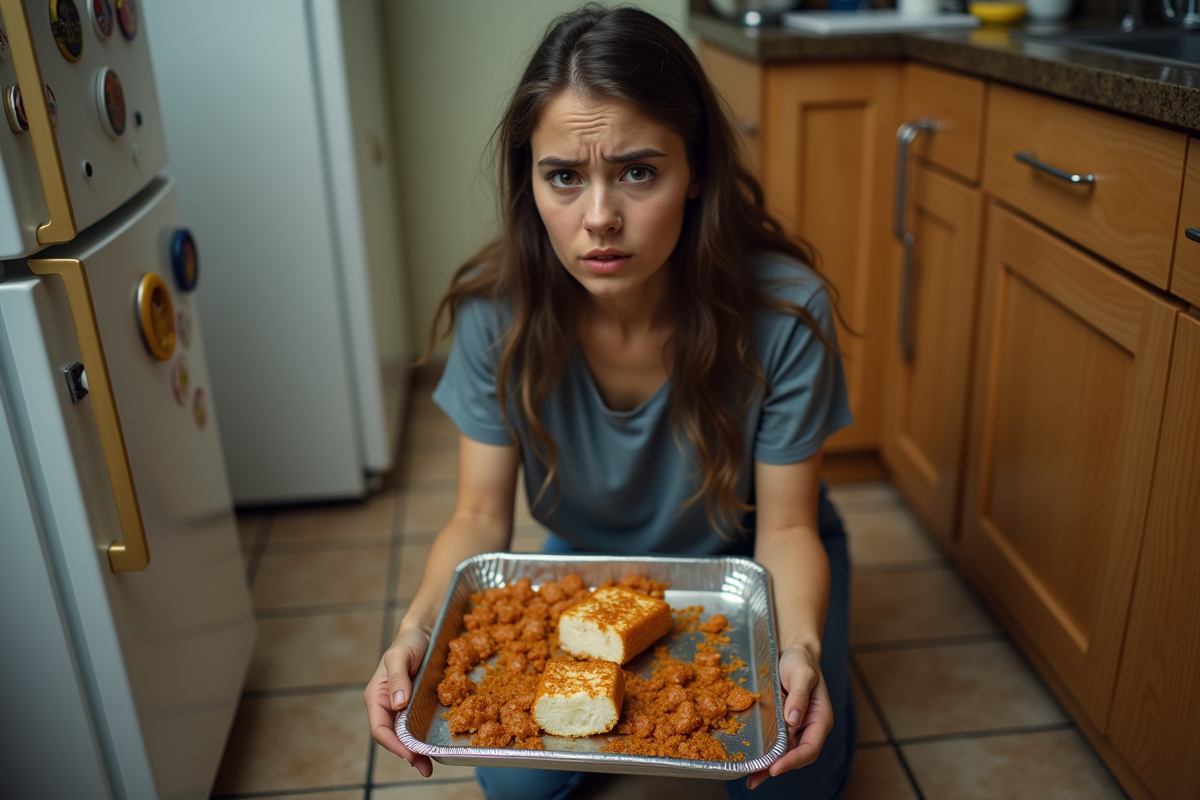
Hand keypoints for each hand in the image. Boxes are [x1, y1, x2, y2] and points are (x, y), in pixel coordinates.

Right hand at [365, 625, 433, 777]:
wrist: (425, 632)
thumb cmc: (408, 642)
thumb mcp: (400, 655)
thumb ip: (398, 678)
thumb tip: (398, 705)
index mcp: (377, 696)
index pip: (380, 729)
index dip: (394, 745)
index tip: (410, 754)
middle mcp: (387, 706)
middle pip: (393, 737)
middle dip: (407, 754)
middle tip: (425, 768)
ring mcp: (402, 707)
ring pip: (406, 736)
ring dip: (417, 752)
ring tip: (430, 767)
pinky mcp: (416, 705)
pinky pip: (418, 726)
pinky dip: (424, 739)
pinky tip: (434, 749)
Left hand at [746, 645, 832, 790]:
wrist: (792, 651)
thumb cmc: (801, 661)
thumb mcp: (802, 673)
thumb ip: (799, 695)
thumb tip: (793, 719)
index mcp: (820, 718)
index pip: (810, 748)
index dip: (793, 760)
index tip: (776, 767)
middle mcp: (809, 727)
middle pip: (796, 755)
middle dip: (778, 768)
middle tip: (756, 777)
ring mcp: (796, 727)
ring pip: (785, 753)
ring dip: (769, 766)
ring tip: (751, 778)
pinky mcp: (783, 723)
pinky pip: (776, 742)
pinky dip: (766, 753)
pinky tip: (753, 762)